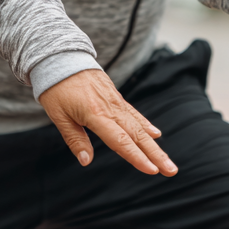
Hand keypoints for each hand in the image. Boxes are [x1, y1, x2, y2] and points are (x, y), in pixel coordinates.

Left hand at [39, 68, 177, 175]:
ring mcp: (114, 100)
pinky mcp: (114, 95)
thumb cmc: (56, 88)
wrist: (60, 57)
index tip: (152, 171)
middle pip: (136, 135)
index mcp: (95, 114)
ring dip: (154, 145)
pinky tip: (155, 134)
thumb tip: (86, 161)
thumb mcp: (58, 115)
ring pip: (138, 125)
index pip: (120, 140)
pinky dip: (145, 124)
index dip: (136, 157)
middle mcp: (110, 107)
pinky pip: (133, 112)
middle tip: (172, 170)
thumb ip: (74, 139)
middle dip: (155, 155)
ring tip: (168, 161)